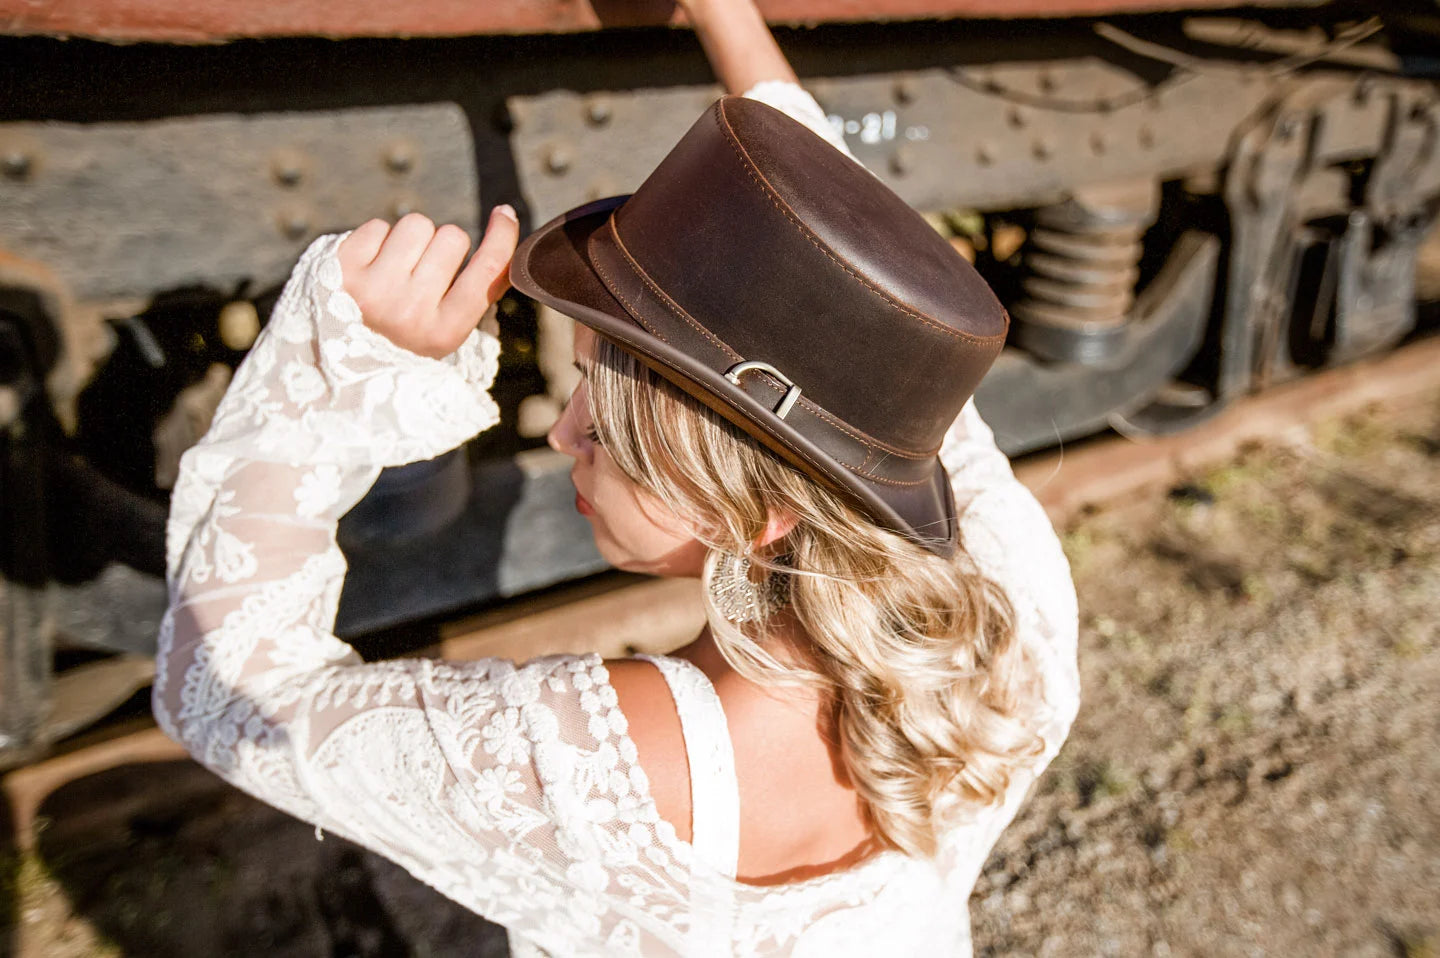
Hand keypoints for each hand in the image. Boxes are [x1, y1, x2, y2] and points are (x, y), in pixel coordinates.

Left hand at [337, 207, 519, 358]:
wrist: (335, 358)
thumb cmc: (403, 337)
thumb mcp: (445, 330)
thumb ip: (477, 291)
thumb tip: (506, 228)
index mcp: (443, 332)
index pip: (487, 271)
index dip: (502, 237)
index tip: (504, 214)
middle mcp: (409, 312)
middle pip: (453, 237)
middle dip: (443, 246)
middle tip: (423, 272)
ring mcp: (372, 289)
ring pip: (417, 224)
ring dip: (411, 239)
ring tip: (394, 269)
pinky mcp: (341, 268)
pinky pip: (379, 226)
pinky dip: (378, 240)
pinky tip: (370, 267)